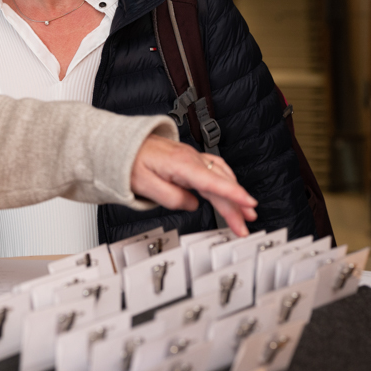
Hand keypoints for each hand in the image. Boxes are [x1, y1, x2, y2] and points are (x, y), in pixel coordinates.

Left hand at [129, 134, 257, 235]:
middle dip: (236, 205)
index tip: (249, 204)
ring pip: (220, 176)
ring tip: (244, 213)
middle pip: (219, 183)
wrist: (121, 144)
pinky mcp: (189, 159)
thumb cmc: (129, 162)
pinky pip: (214, 169)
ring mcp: (191, 157)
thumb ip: (171, 198)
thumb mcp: (144, 185)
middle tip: (243, 226)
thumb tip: (192, 204)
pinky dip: (226, 182)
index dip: (233, 194)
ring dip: (234, 195)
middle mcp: (190, 158)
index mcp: (181, 165)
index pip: (213, 182)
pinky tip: (230, 190)